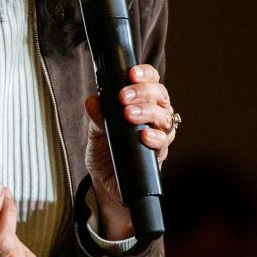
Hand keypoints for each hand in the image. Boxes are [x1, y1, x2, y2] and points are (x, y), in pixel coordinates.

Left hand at [84, 64, 177, 236]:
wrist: (106, 182)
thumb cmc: (104, 151)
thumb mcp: (94, 131)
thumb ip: (96, 115)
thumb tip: (92, 101)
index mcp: (140, 103)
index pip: (150, 81)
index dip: (145, 74)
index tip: (131, 73)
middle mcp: (154, 116)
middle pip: (160, 96)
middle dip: (143, 92)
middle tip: (125, 97)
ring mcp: (158, 135)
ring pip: (164, 117)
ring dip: (147, 112)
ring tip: (129, 115)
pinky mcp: (158, 155)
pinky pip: (163, 143)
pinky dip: (155, 138)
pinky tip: (144, 136)